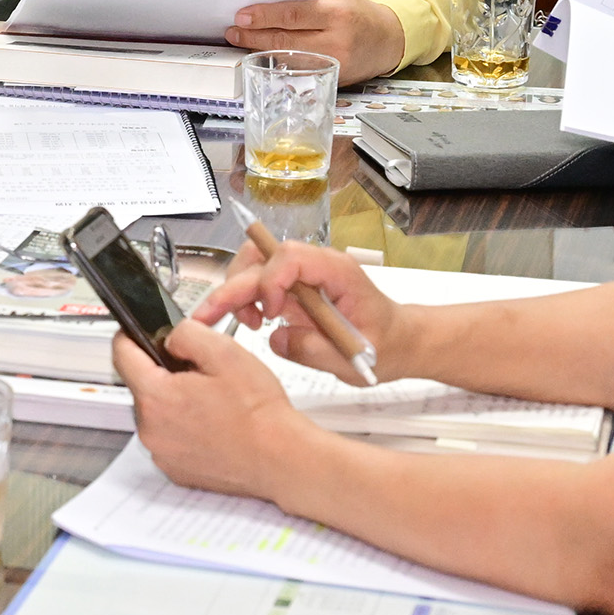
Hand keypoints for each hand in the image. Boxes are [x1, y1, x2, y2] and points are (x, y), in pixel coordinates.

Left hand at [114, 320, 315, 498]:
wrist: (281, 459)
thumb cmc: (258, 412)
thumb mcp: (226, 353)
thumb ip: (187, 334)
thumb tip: (170, 337)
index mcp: (156, 396)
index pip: (121, 355)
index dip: (130, 335)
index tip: (138, 331)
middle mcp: (151, 429)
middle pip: (142, 386)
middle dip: (164, 373)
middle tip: (201, 373)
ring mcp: (163, 453)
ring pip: (157, 413)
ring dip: (175, 403)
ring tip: (213, 402)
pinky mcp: (176, 470)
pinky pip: (170, 439)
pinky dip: (184, 429)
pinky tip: (213, 426)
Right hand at [195, 242, 401, 384]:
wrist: (401, 341)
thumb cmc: (387, 346)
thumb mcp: (356, 359)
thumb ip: (316, 351)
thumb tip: (276, 339)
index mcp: (337, 273)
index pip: (291, 257)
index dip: (271, 281)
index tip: (270, 315)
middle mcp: (317, 266)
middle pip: (263, 256)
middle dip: (234, 284)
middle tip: (212, 317)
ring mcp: (304, 276)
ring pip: (255, 263)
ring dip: (237, 289)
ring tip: (245, 323)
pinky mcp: (296, 289)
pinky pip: (261, 281)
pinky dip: (246, 297)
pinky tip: (254, 322)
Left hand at [227, 0, 409, 79]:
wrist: (388, 40)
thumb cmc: (357, 14)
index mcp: (337, 14)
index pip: (294, 15)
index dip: (264, 17)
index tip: (242, 16)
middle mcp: (336, 41)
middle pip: (286, 41)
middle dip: (254, 37)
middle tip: (233, 32)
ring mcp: (334, 64)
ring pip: (288, 60)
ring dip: (261, 52)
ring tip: (241, 42)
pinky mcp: (332, 79)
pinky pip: (298, 71)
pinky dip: (277, 63)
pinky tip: (262, 56)